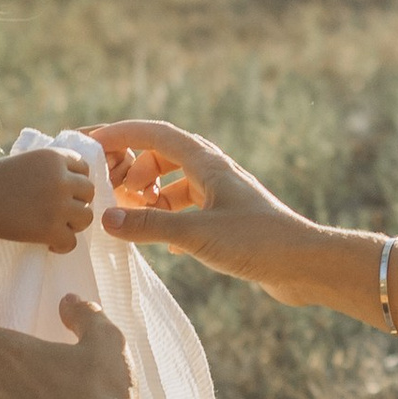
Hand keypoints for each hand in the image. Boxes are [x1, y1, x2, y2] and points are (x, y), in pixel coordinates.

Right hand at [0, 145, 93, 253]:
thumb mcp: (26, 161)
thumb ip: (50, 167)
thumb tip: (76, 179)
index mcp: (54, 157)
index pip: (84, 169)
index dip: (74, 181)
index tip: (60, 191)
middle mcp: (60, 179)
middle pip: (89, 192)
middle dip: (77, 202)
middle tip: (58, 211)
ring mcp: (57, 205)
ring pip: (86, 218)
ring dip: (73, 224)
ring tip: (55, 226)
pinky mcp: (50, 230)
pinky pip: (72, 242)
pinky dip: (61, 245)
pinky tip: (48, 243)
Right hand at [90, 119, 315, 294]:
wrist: (305, 265)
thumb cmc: (258, 241)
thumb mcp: (196, 234)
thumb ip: (150, 226)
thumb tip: (106, 220)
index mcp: (207, 164)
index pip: (156, 134)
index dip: (122, 134)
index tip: (92, 143)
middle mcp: (214, 173)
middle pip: (164, 155)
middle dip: (135, 168)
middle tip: (112, 191)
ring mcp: (222, 195)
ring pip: (176, 183)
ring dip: (152, 195)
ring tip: (132, 216)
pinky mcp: (228, 219)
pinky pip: (188, 208)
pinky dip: (169, 217)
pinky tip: (163, 241)